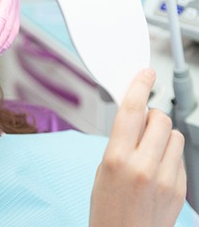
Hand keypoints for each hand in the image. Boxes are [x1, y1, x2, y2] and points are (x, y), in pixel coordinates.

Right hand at [90, 69, 185, 226]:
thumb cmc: (107, 209)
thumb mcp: (102, 170)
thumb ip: (119, 142)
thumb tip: (134, 118)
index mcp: (117, 159)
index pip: (132, 111)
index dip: (139, 86)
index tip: (145, 74)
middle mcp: (143, 166)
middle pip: (160, 119)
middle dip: (152, 116)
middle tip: (142, 125)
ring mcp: (166, 178)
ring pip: (175, 135)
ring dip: (163, 135)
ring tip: (150, 151)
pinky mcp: (180, 188)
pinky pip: (181, 156)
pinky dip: (170, 154)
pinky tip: (157, 168)